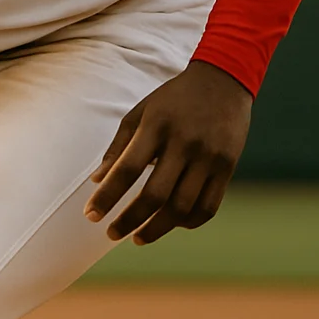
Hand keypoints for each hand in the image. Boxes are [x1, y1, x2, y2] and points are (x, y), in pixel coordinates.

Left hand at [84, 60, 252, 244]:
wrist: (222, 81)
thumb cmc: (172, 100)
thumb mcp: (140, 113)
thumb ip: (118, 147)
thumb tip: (97, 181)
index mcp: (156, 126)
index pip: (127, 169)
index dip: (107, 196)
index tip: (90, 215)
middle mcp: (184, 143)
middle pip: (155, 195)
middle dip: (129, 220)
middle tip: (112, 233)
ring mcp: (209, 157)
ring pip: (182, 207)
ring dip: (157, 229)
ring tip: (138, 237)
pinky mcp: (228, 167)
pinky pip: (208, 207)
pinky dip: (188, 222)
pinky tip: (171, 224)